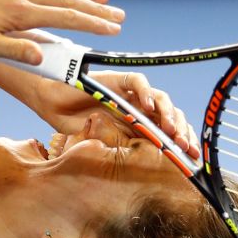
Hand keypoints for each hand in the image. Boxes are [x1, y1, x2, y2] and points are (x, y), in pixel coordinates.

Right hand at [34, 70, 200, 158]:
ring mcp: (128, 93)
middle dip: (181, 131)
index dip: (180, 142)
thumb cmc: (68, 119)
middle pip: (169, 114)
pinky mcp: (116, 79)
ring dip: (168, 114)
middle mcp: (136, 106)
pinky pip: (137, 81)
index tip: (191, 158)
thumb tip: (147, 157)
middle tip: (185, 147)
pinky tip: (148, 106)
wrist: (46, 98)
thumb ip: (120, 144)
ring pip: (159, 98)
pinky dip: (145, 91)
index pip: (165, 131)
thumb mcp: (98, 140)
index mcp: (135, 123)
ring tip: (170, 130)